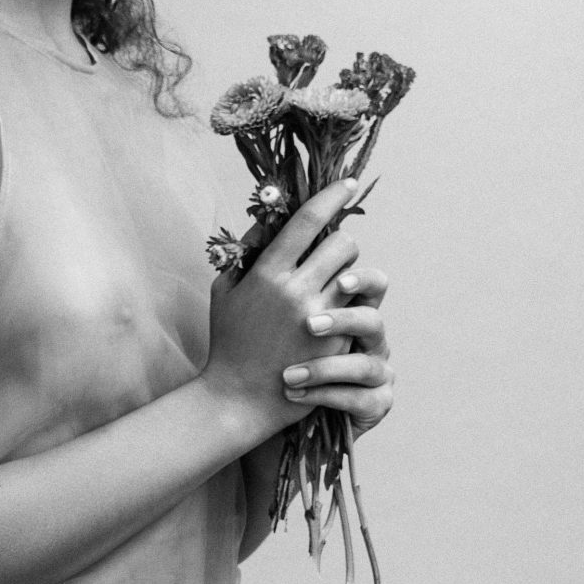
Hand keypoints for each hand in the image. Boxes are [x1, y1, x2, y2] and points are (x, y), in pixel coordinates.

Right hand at [204, 180, 366, 436]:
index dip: (331, 197)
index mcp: (267, 273)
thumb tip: (269, 221)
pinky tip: (336, 315)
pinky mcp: (338, 341)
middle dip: (341, 244)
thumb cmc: (229, 342)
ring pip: (356, 274)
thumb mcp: (224, 292)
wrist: (239, 398)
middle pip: (342, 243)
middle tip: (329, 258)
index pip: (308, 221)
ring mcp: (321, 317)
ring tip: (333, 287)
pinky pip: (358, 307)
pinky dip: (350, 304)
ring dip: (348, 274)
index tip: (346, 185)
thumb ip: (246, 254)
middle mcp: (297, 291)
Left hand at [281, 263, 394, 434]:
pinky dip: (323, 397)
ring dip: (325, 368)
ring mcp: (377, 373)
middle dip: (344, 320)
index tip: (337, 281)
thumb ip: (281, 282)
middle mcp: (369, 341)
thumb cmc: (278, 355)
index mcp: (351, 313)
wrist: (277, 406)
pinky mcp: (375, 404)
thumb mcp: (277, 317)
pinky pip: (357, 400)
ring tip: (289, 375)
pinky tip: (292, 395)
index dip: (359, 279)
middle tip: (310, 326)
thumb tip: (260, 240)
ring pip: (365, 366)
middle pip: (373, 321)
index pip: (368, 286)